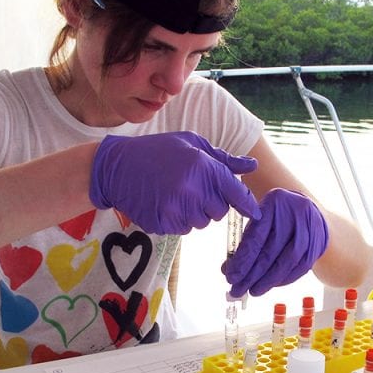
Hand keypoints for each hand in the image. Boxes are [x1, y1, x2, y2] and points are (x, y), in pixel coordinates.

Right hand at [90, 132, 260, 233]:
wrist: (116, 167)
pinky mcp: (162, 223)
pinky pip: (183, 229)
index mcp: (202, 166)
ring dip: (195, 212)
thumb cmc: (158, 150)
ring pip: (201, 222)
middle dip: (212, 203)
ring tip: (176, 193)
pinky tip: (164, 202)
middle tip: (193, 188)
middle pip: (219, 211)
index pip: (236, 193)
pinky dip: (178, 219)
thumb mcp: (191, 143)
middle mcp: (191, 189)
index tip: (255, 213)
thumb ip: (223, 158)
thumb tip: (252, 165)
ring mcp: (176, 208)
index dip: (247, 204)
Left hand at [222, 188, 328, 296]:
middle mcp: (294, 215)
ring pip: (287, 262)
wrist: (306, 211)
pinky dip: (284, 279)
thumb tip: (228, 269)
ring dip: (268, 281)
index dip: (243, 260)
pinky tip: (271, 285)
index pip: (256, 237)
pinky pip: (300, 267)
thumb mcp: (259, 220)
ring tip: (253, 290)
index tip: (231, 276)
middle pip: (271, 251)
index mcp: (274, 204)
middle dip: (252, 275)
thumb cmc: (276, 218)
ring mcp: (309, 230)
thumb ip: (245, 241)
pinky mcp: (318, 244)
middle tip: (238, 289)